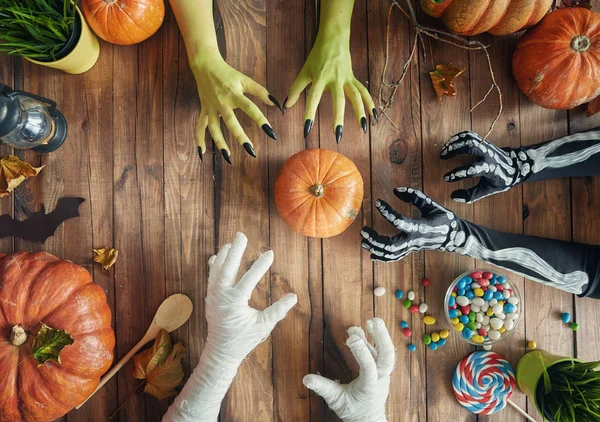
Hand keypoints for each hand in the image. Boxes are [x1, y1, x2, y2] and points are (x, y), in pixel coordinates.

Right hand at [190, 55, 279, 162]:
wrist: (205, 65)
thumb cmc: (228, 73)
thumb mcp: (244, 80)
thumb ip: (260, 91)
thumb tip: (275, 103)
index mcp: (234, 94)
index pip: (250, 108)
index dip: (261, 120)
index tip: (271, 133)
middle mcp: (221, 103)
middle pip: (231, 122)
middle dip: (240, 137)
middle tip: (251, 151)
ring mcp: (211, 108)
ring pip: (214, 128)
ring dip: (220, 143)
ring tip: (228, 157)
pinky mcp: (204, 110)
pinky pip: (200, 127)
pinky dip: (199, 139)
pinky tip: (202, 153)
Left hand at [204, 232, 296, 361]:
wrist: (221, 352)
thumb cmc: (244, 339)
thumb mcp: (263, 326)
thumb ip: (278, 310)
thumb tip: (293, 296)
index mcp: (234, 303)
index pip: (248, 279)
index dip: (260, 265)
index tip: (270, 252)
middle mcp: (221, 296)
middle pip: (227, 268)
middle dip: (235, 251)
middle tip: (241, 235)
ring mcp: (213, 296)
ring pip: (216, 271)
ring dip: (224, 256)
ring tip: (230, 243)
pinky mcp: (209, 298)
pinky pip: (211, 278)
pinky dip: (214, 266)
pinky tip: (218, 256)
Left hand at [284, 28, 376, 141]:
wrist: (334, 38)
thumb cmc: (317, 57)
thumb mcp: (304, 71)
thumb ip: (295, 90)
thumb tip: (285, 107)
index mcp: (320, 78)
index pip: (313, 98)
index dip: (309, 113)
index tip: (307, 129)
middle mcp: (335, 79)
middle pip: (339, 100)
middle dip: (339, 118)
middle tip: (338, 134)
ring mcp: (347, 79)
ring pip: (356, 96)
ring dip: (360, 112)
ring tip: (362, 128)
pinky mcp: (354, 79)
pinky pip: (364, 92)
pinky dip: (370, 104)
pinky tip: (373, 117)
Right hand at [303, 318, 394, 421]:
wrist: (368, 419)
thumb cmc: (353, 411)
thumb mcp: (336, 400)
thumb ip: (323, 388)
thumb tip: (306, 378)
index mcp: (370, 386)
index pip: (369, 367)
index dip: (361, 352)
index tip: (350, 338)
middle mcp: (380, 378)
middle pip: (387, 356)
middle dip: (382, 338)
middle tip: (374, 322)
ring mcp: (383, 373)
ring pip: (386, 352)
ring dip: (381, 335)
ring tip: (372, 320)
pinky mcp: (381, 369)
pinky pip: (381, 352)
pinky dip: (376, 340)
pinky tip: (368, 327)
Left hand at [361, 187, 466, 261]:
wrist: (455, 237)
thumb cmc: (443, 218)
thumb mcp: (431, 204)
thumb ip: (414, 196)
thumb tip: (396, 190)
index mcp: (420, 227)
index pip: (399, 222)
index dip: (387, 212)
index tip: (378, 202)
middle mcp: (414, 240)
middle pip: (390, 246)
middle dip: (375, 240)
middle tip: (363, 231)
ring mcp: (412, 247)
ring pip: (391, 254)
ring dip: (375, 248)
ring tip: (364, 240)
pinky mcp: (410, 250)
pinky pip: (395, 257)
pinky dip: (382, 257)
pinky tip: (371, 253)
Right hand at [440, 131, 529, 202]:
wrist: (515, 165)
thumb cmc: (501, 180)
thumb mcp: (487, 190)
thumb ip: (471, 195)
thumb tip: (453, 196)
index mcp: (490, 168)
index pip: (472, 169)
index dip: (457, 174)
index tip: (446, 178)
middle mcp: (487, 154)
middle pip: (469, 145)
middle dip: (454, 149)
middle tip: (442, 156)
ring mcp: (486, 146)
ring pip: (468, 138)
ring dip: (454, 142)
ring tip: (444, 150)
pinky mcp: (483, 141)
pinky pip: (469, 135)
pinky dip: (458, 138)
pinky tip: (450, 144)